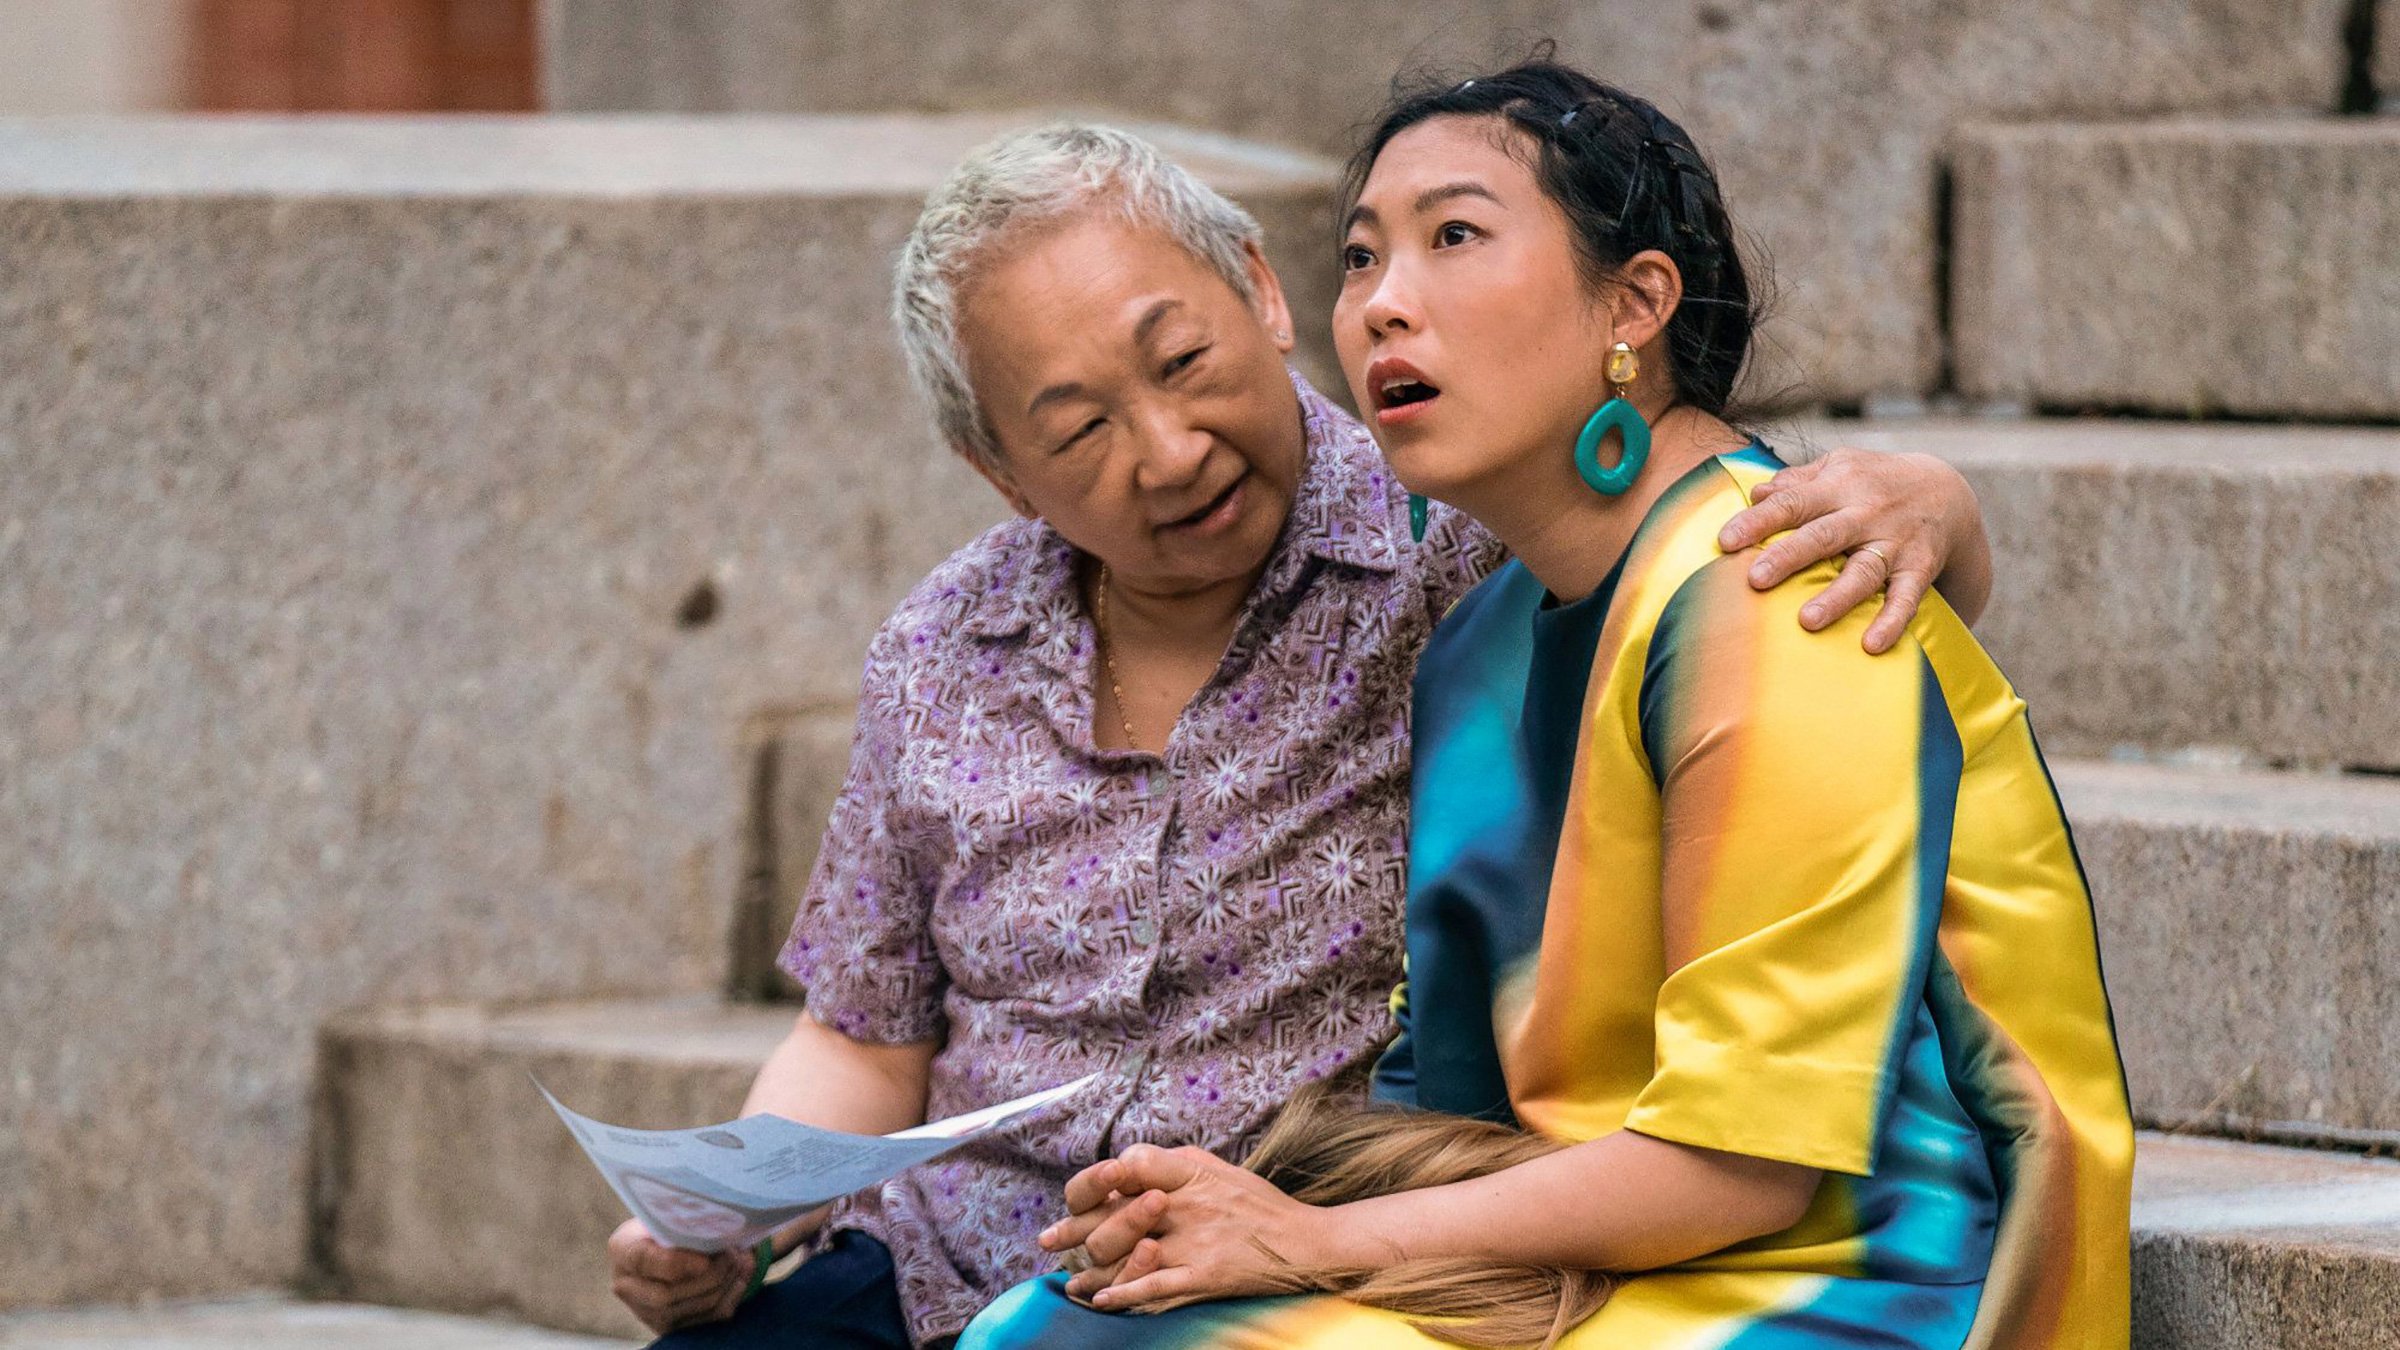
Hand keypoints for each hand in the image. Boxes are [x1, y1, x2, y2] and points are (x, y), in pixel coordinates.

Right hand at [607, 1218, 755, 1334]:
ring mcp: (647, 1311)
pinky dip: (730, 1297)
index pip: (645, 1261)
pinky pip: (706, 1318)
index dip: (678, 1263)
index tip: (706, 1258)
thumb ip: (684, 1218)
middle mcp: (627, 1286)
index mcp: (623, 1250)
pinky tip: (740, 1277)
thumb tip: (719, 1221)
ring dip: (725, 1284)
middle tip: (733, 1254)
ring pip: (690, 1308)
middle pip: (667, 1295)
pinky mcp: (670, 1325)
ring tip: (741, 1260)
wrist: (663, 1240)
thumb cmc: (669, 1219)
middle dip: (710, 1276)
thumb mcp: (668, 1210)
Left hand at [1036, 1145, 1346, 1312]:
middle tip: (1048, 1239)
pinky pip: (1156, 1287)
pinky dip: (1125, 1294)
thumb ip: (1171, 1163)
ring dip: (1091, 1268)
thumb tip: (1125, 1163)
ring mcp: (1195, 1241)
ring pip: (1128, 1253)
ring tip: (1070, 1279)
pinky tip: (1102, 1299)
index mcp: (1189, 1171)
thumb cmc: (1257, 1204)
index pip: (1129, 1165)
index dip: (1097, 1179)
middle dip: (1075, 1227)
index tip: (1077, 1194)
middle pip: (1117, 1212)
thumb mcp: (1215, 1168)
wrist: (1304, 1242)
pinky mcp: (1206, 1275)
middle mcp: (1187, 1203)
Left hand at [1716, 448, 1979, 653]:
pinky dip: (1893, 621)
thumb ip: (1798, 481)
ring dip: (1837, 596)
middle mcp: (1866, 512)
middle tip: (1755, 579)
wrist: (1949, 491)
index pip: (1792, 502)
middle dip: (1789, 557)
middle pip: (1823, 535)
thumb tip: (1755, 493)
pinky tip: (1872, 645)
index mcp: (1839, 485)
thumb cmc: (1874, 481)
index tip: (1725, 541)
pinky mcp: (1920, 567)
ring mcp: (1895, 541)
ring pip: (1864, 571)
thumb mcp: (1839, 467)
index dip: (1758, 521)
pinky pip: (1907, 597)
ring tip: (1808, 621)